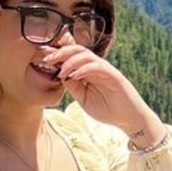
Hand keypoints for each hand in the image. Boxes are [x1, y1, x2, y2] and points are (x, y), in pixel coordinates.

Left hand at [41, 43, 163, 140]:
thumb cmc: (108, 110)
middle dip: (60, 52)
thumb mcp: (84, 100)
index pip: (72, 57)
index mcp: (88, 72)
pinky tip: (74, 75)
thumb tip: (60, 75)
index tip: (42, 54)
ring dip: (71, 61)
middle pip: (77, 50)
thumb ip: (73, 87)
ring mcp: (105, 70)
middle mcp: (96, 67)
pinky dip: (83, 68)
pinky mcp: (113, 75)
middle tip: (47, 58)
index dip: (58, 54)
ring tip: (61, 70)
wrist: (129, 119)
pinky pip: (97, 66)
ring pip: (86, 55)